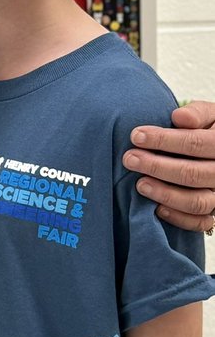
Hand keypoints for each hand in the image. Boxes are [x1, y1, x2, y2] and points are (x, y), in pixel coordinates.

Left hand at [122, 100, 214, 230]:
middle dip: (157, 167)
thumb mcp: (210, 115)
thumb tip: (179, 117)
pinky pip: (201, 222)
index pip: (195, 143)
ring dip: (165, 194)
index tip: (136, 136)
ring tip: (140, 184)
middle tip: (130, 159)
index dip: (164, 140)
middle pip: (193, 174)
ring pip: (197, 202)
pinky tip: (156, 209)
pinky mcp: (214, 212)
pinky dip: (179, 218)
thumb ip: (197, 113)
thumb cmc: (208, 129)